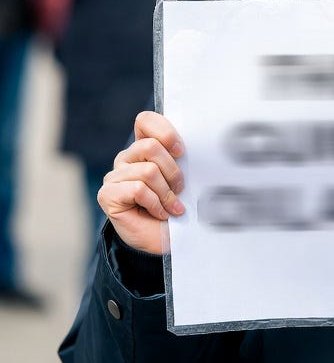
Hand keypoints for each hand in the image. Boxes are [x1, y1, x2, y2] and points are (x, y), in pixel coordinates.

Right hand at [98, 111, 185, 254]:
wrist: (162, 241)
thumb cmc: (174, 208)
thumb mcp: (182, 179)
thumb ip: (180, 159)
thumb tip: (197, 143)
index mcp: (144, 149)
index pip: (145, 121)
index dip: (165, 132)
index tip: (181, 152)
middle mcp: (126, 159)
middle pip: (150, 146)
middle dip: (173, 170)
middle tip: (180, 189)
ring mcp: (114, 176)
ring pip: (147, 171)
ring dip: (166, 193)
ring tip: (171, 206)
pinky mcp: (108, 194)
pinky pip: (138, 189)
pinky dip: (155, 204)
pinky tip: (159, 213)